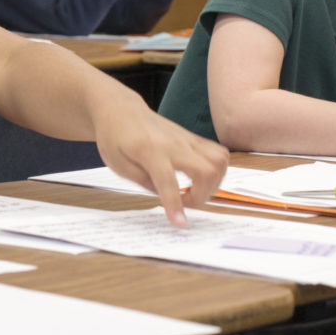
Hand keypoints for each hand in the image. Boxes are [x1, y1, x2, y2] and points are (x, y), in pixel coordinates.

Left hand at [93, 109, 228, 226]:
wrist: (121, 110)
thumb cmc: (115, 138)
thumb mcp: (119, 165)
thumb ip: (145, 182)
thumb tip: (170, 198)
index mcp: (149, 150)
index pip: (167, 181)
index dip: (175, 205)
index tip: (180, 223)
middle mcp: (173, 143)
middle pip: (206, 170)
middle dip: (202, 195)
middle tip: (185, 202)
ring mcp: (186, 138)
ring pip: (219, 161)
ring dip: (214, 183)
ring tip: (195, 190)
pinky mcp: (193, 138)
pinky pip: (218, 153)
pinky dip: (216, 171)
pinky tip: (199, 178)